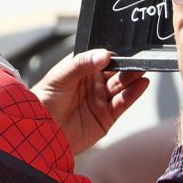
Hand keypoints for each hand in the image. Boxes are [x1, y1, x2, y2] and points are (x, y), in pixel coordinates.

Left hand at [32, 49, 148, 154]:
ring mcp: (101, 100)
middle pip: (115, 71)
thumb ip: (82, 64)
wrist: (40, 133)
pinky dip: (134, 94)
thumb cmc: (43, 102)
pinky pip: (123, 103)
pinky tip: (141, 84)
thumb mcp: (60, 77)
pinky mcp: (107, 117)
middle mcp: (93, 83)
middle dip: (127, 66)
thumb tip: (104, 54)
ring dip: (132, 78)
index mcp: (81, 70)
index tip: (124, 50)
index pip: (102, 58)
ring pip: (121, 86)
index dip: (113, 54)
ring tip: (141, 70)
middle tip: (137, 60)